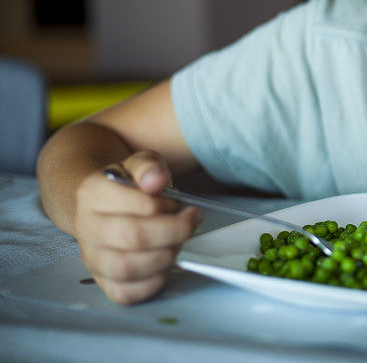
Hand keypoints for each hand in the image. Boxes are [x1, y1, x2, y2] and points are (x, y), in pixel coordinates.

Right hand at [73, 150, 201, 303]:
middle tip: (189, 223)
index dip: (170, 206)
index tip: (182, 204)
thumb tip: (157, 181)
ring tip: (176, 243)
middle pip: (135, 237)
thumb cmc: (128, 187)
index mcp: (94, 193)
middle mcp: (86, 227)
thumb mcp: (139, 164)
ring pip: (127, 267)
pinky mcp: (101, 281)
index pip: (142, 204)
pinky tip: (164, 265)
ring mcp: (91, 257)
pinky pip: (124, 293)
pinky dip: (151, 283)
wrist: (101, 206)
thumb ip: (150, 166)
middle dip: (175, 231)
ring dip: (164, 256)